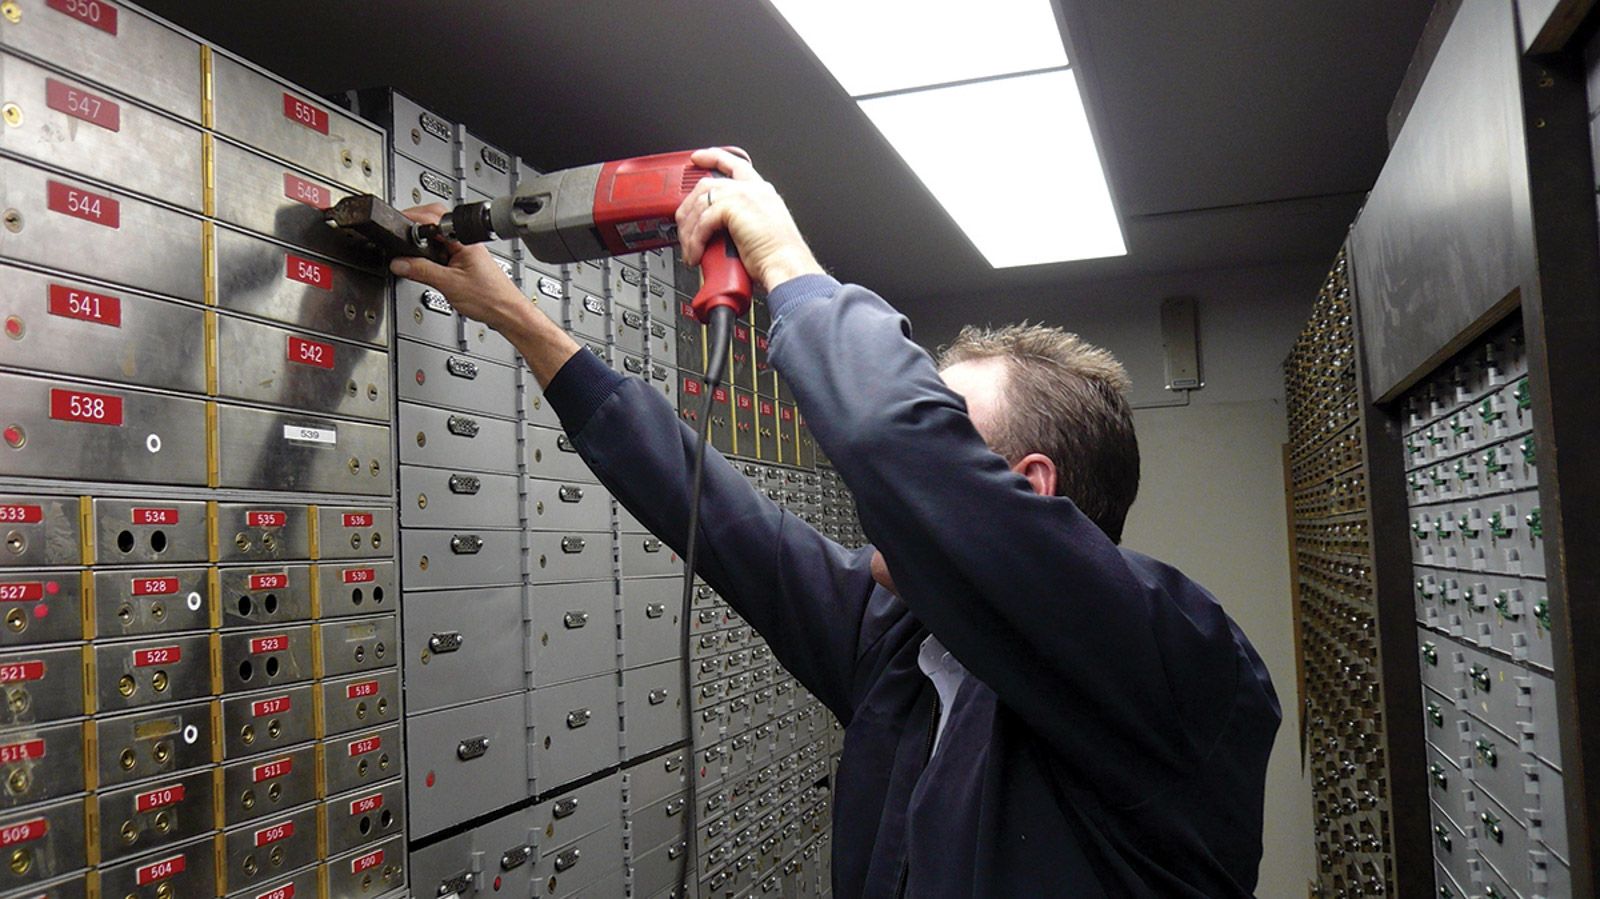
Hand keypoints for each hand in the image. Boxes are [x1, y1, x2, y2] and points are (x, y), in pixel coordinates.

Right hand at [388, 204, 577, 386]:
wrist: (507, 314)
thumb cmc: (491, 298)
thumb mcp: (449, 284)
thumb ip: (421, 271)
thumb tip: (399, 262)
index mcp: (463, 238)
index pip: (433, 216)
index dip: (412, 218)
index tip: (397, 226)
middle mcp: (465, 241)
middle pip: (434, 223)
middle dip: (415, 228)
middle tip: (400, 237)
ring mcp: (465, 251)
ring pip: (437, 239)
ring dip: (423, 244)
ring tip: (410, 255)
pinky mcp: (464, 262)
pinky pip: (442, 252)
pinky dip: (430, 256)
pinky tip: (426, 267)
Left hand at [675, 148, 823, 293]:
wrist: (787, 267)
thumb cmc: (777, 257)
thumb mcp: (757, 231)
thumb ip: (737, 222)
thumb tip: (712, 231)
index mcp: (761, 192)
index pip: (734, 164)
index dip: (713, 157)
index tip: (697, 158)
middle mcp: (753, 189)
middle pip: (707, 184)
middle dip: (688, 206)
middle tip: (682, 227)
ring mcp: (743, 195)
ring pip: (700, 203)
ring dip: (689, 230)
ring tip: (689, 250)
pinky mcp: (734, 208)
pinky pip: (702, 221)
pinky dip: (695, 240)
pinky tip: (695, 254)